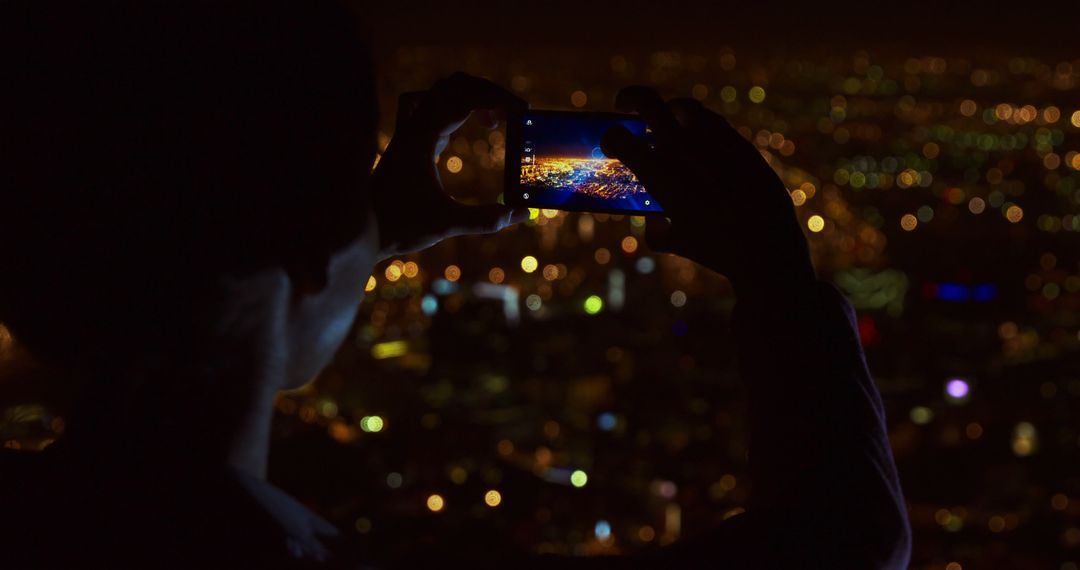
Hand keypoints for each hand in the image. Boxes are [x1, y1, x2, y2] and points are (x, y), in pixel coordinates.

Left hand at [371, 73, 529, 259]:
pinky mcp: (409, 140)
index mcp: (422, 138)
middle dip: (488, 92)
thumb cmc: (399, 227)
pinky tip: (464, 129)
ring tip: (492, 121)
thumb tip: (522, 213)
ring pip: (442, 91)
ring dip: (471, 96)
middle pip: (455, 85)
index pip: (466, 99)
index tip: (521, 112)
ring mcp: (409, 131)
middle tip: (512, 115)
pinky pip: (432, 107)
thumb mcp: (447, 224)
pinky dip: (453, 107)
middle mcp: (413, 127)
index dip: (498, 100)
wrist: (361, 231)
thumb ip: (486, 219)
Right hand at [600, 86, 814, 296]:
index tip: (611, 141)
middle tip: (624, 105)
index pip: (619, 137)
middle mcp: (684, 150)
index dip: (610, 136)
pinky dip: (700, 127)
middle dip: (630, 98)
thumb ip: (658, 231)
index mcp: (660, 174)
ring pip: (684, 106)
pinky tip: (700, 140)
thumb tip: (654, 221)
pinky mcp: (741, 143)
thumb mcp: (678, 243)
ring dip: (669, 110)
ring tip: (667, 121)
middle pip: (647, 102)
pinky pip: (714, 123)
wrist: (769, 249)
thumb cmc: (716, 251)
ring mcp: (714, 140)